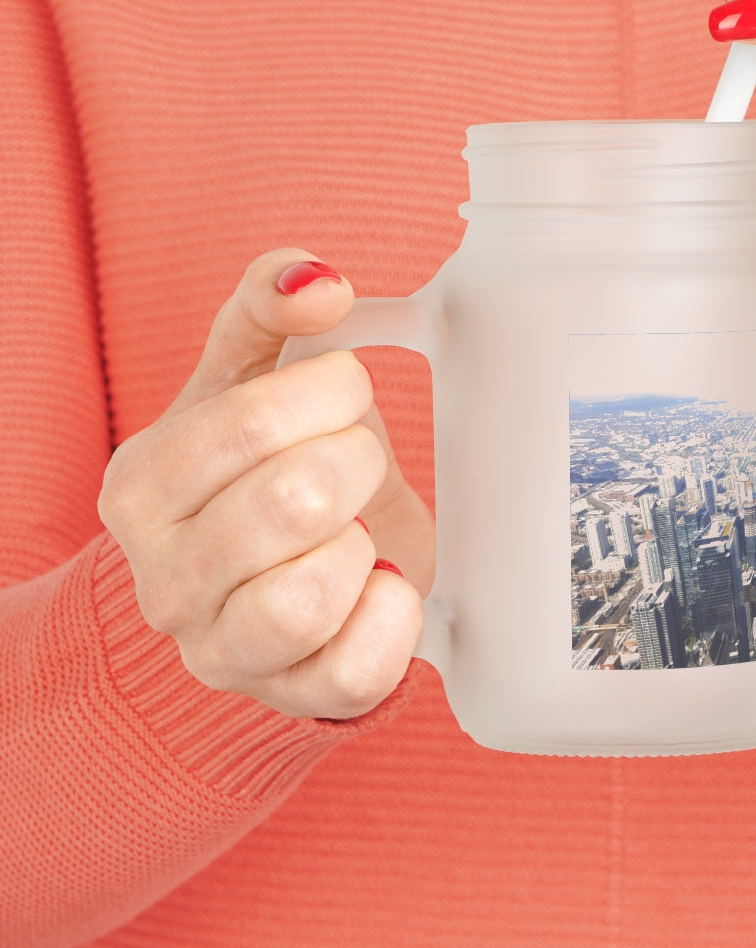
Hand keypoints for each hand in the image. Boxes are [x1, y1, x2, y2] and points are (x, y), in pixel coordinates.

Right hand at [97, 249, 433, 719]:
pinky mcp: (292, 696)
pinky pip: (356, 670)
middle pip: (294, 502)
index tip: (345, 392)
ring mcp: (222, 650)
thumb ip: (268, 306)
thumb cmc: (260, 466)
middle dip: (356, 462)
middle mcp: (164, 579)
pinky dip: (393, 615)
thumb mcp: (249, 374)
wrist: (269, 572)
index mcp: (142, 486)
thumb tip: (317, 280)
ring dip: (362, 544)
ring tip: (356, 528)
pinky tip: (381, 581)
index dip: (330, 393)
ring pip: (308, 597)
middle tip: (356, 461)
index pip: (251, 423)